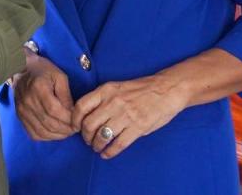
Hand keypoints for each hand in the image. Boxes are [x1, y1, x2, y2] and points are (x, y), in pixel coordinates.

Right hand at [12, 54, 76, 140]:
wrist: (22, 69)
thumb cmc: (43, 71)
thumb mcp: (59, 77)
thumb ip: (66, 95)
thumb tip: (73, 114)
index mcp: (38, 88)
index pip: (55, 111)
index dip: (68, 120)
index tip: (78, 122)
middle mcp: (28, 101)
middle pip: (49, 123)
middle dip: (66, 130)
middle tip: (75, 128)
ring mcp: (22, 111)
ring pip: (42, 132)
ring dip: (58, 135)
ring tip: (67, 131)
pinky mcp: (20, 117)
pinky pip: (34, 134)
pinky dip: (47, 137)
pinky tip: (55, 132)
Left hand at [71, 75, 188, 158]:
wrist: (166, 90)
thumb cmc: (140, 89)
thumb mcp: (116, 88)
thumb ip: (102, 99)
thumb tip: (87, 116)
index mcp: (106, 90)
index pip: (81, 106)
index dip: (75, 119)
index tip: (75, 127)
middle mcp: (113, 102)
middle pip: (89, 124)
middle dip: (85, 136)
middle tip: (87, 140)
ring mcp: (125, 115)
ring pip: (102, 135)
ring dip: (96, 145)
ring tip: (97, 147)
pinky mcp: (138, 127)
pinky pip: (119, 144)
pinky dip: (110, 152)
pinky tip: (107, 154)